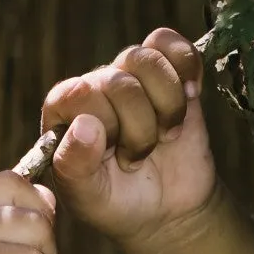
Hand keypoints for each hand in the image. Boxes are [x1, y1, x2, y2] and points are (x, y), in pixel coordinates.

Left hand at [38, 29, 253, 253]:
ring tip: (164, 135)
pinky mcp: (170, 70)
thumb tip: (85, 125)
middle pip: (122, 80)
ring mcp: (133, 75)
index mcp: (64, 108)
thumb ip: (75, 166)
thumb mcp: (88, 199)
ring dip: (167, 106)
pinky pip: (173, 43)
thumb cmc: (118, 203)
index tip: (115, 158)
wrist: (166, 210)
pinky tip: (188, 100)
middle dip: (141, 128)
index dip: (110, 127)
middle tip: (139, 156)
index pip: (84, 93)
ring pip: (150, 58)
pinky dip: (187, 70)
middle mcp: (96, 84)